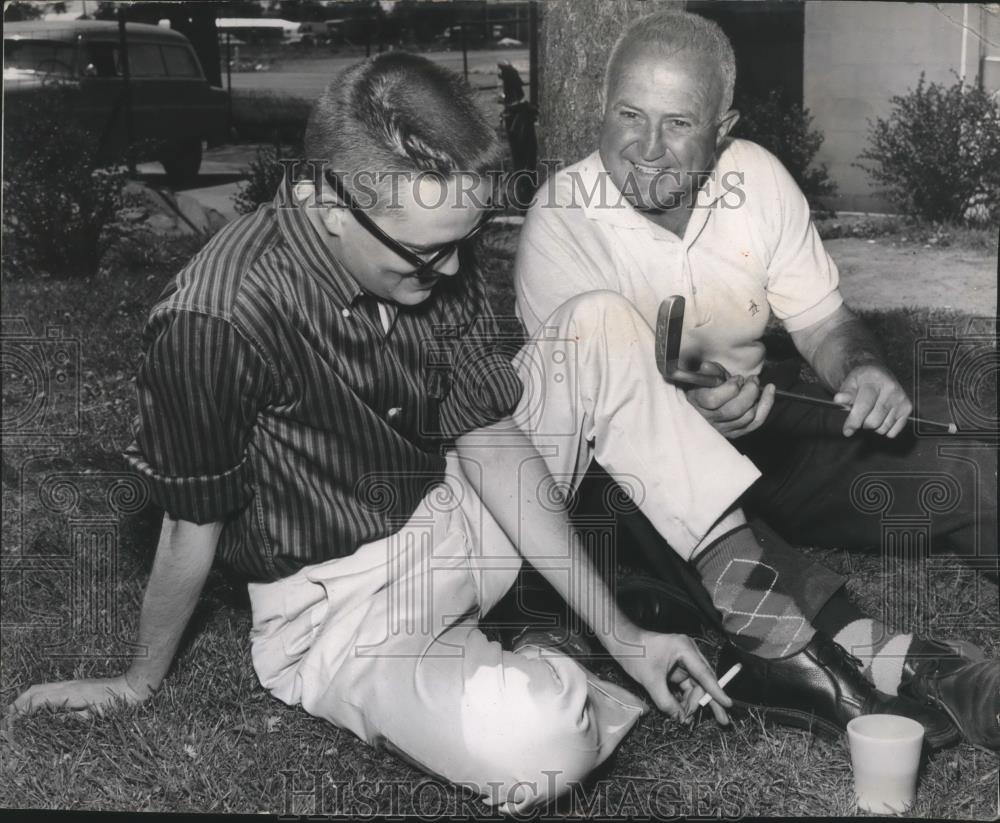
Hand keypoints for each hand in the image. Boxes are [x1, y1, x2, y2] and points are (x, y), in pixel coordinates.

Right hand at [9, 675, 147, 717]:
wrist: (133, 686)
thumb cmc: (118, 703)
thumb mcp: (97, 715)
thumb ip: (76, 718)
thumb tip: (55, 721)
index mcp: (70, 693)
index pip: (37, 700)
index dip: (22, 712)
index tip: (11, 723)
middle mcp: (68, 685)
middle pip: (34, 691)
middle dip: (17, 704)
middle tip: (8, 719)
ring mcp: (72, 683)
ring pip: (41, 688)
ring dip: (25, 699)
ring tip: (15, 713)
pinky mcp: (76, 685)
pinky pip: (50, 688)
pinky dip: (36, 696)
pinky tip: (35, 706)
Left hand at [618, 631, 731, 725]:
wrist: (621, 642)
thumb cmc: (635, 653)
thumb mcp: (651, 681)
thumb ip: (667, 701)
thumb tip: (680, 718)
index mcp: (685, 649)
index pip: (705, 674)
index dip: (717, 691)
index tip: (728, 705)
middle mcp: (688, 653)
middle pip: (704, 682)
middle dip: (708, 702)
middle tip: (722, 720)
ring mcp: (682, 661)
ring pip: (694, 686)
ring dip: (692, 703)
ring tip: (688, 719)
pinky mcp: (675, 667)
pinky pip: (685, 685)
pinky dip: (684, 698)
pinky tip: (682, 712)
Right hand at [685, 361, 775, 438]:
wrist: (703, 406)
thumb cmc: (703, 388)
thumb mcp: (703, 376)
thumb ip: (707, 371)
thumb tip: (707, 366)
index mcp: (697, 404)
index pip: (714, 400)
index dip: (730, 387)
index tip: (737, 378)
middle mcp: (709, 420)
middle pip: (735, 410)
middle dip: (749, 391)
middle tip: (752, 380)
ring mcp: (723, 429)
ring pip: (747, 417)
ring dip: (757, 398)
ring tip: (754, 384)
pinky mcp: (734, 433)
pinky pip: (755, 423)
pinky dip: (765, 407)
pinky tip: (768, 393)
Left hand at [833, 364, 911, 437]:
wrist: (879, 374)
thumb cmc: (863, 381)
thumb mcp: (850, 382)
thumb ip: (845, 393)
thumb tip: (839, 399)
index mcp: (874, 381)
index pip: (864, 406)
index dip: (854, 421)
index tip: (847, 431)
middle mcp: (891, 389)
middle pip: (873, 421)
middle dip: (861, 423)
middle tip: (859, 416)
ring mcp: (901, 399)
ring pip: (882, 428)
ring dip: (872, 427)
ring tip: (870, 414)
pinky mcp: (907, 408)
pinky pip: (892, 432)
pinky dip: (883, 429)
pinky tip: (880, 417)